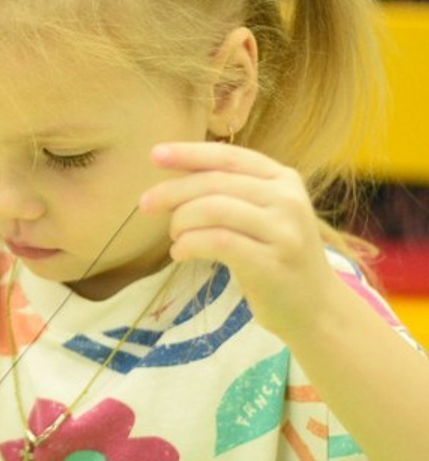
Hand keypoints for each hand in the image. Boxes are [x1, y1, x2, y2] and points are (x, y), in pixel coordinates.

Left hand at [140, 141, 336, 340]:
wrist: (315, 307)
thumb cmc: (274, 255)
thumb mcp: (259, 213)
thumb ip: (227, 190)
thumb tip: (173, 171)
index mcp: (283, 179)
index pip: (229, 157)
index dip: (189, 153)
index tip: (154, 154)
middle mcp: (288, 199)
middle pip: (215, 183)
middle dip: (173, 191)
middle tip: (145, 204)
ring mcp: (284, 231)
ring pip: (214, 209)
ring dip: (181, 221)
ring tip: (175, 237)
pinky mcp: (272, 263)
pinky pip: (218, 242)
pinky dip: (190, 244)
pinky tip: (180, 253)